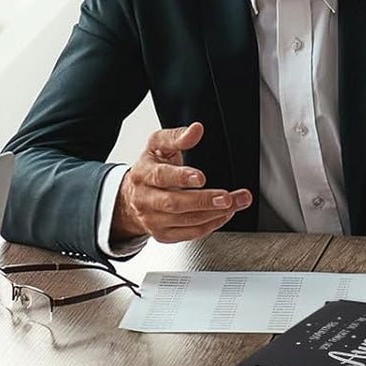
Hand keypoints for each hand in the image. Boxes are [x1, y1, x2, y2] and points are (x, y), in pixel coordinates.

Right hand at [112, 121, 252, 244]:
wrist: (131, 198)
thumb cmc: (150, 169)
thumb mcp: (158, 147)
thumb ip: (176, 137)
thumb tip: (196, 129)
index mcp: (143, 174)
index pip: (160, 176)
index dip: (181, 177)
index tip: (200, 177)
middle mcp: (145, 199)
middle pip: (174, 203)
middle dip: (203, 201)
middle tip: (227, 198)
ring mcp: (153, 220)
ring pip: (186, 220)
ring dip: (215, 213)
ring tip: (235, 203)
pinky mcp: (163, 235)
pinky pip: (190, 234)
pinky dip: (210, 225)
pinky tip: (224, 214)